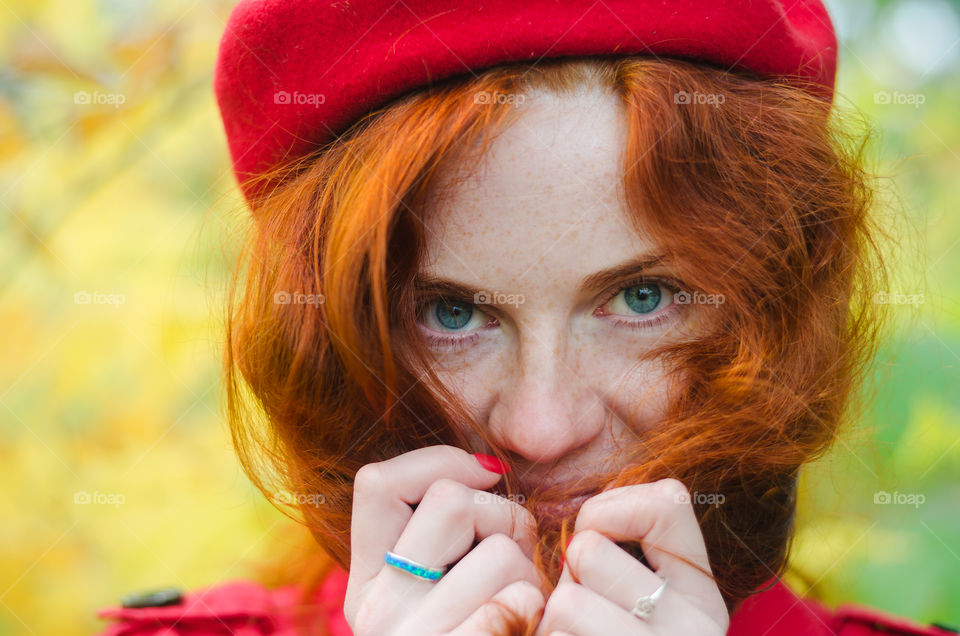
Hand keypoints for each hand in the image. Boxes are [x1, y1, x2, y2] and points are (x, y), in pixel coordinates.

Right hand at [344, 445, 545, 634]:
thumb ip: (443, 535)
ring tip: (524, 606)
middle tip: (515, 557)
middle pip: (450, 501)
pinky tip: (526, 627)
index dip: (439, 461)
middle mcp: (377, 611)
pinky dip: (533, 606)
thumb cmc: (476, 635)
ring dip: (531, 571)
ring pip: (499, 550)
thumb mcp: (436, 592)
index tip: (484, 476)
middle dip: (502, 517)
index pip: (377, 482)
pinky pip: (514, 599)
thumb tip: (487, 467)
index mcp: (366, 584)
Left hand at [535, 478, 728, 635]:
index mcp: (702, 593)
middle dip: (571, 577)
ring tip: (576, 635)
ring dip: (554, 618)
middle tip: (584, 609)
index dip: (609, 508)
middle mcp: (694, 628)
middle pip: (590, 549)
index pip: (667, 501)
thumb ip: (622, 547)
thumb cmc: (610, 634)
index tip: (597, 537)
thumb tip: (579, 504)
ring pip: (567, 600)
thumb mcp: (641, 597)